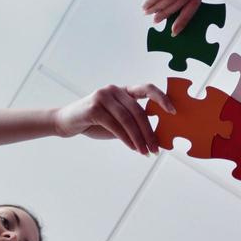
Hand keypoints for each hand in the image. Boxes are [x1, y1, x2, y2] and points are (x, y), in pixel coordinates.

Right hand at [52, 83, 174, 154]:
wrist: (66, 122)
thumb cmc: (95, 123)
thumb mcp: (117, 122)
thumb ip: (133, 124)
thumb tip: (156, 137)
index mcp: (124, 90)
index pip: (147, 88)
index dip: (162, 97)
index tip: (173, 111)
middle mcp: (115, 90)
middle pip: (138, 110)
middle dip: (149, 131)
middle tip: (156, 148)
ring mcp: (103, 96)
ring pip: (128, 119)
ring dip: (139, 138)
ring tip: (145, 152)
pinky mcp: (94, 107)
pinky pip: (115, 125)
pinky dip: (126, 138)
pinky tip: (132, 147)